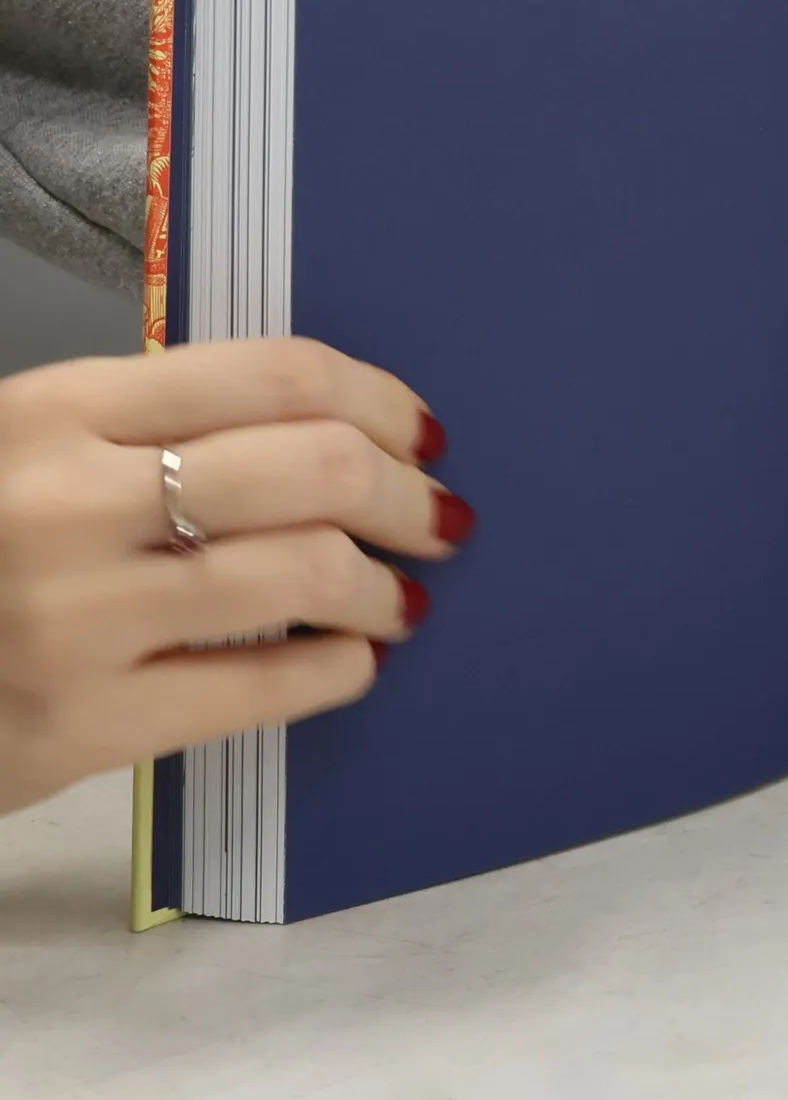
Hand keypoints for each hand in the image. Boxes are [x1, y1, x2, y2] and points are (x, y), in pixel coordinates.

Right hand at [0, 336, 472, 815]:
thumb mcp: (31, 446)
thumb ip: (157, 422)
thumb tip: (334, 427)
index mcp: (59, 409)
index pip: (278, 374)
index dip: (380, 400)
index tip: (420, 432)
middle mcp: (66, 501)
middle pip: (313, 467)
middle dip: (405, 493)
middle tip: (435, 516)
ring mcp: (72, 617)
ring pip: (302, 573)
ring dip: (383, 586)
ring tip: (400, 598)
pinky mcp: (79, 725)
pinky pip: (256, 689)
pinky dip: (334, 670)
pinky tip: (353, 660)